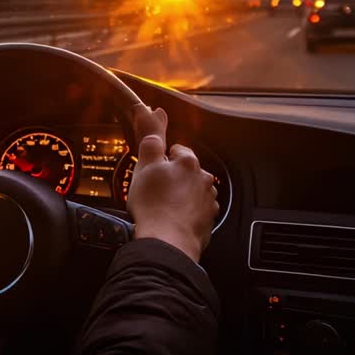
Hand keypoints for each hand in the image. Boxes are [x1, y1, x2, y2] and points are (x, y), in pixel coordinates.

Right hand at [125, 105, 218, 262]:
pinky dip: (188, 214)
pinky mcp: (209, 221)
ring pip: (193, 191)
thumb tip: (153, 112)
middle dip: (173, 178)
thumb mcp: (144, 166)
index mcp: (188, 162)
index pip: (176, 150)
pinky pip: (197, 211)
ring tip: (163, 208)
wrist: (167, 242)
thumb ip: (151, 139)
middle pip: (186, 171)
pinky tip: (173, 220)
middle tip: (154, 190)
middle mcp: (204, 178)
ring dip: (182, 196)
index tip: (153, 170)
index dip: (161, 160)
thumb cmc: (153, 205)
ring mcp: (209, 201)